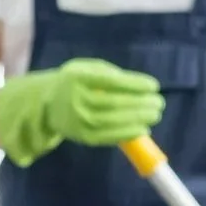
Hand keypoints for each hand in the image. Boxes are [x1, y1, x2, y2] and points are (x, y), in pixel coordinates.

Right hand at [0, 58, 165, 165]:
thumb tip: (141, 88)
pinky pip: (108, 137)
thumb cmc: (75, 82)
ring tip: (155, 114)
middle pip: (115, 103)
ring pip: (114, 121)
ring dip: (139, 119)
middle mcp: (75, 100)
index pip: (112, 82)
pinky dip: (128, 134)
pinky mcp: (82, 136)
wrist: (46, 103)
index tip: (153, 86)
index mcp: (77, 78)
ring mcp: (78, 120)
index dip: (136, 85)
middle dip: (142, 103)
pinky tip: (142, 129)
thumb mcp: (87, 69)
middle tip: (159, 102)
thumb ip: (110, 74)